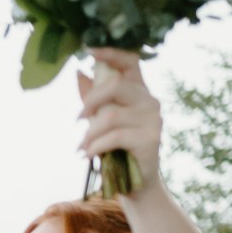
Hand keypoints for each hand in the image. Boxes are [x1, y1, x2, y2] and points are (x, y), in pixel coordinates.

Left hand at [77, 48, 162, 191]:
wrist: (136, 183)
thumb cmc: (117, 148)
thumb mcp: (101, 120)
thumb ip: (93, 98)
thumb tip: (79, 73)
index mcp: (138, 91)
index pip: (130, 62)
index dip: (112, 53)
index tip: (90, 50)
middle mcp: (150, 100)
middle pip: (116, 85)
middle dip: (90, 101)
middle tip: (78, 118)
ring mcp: (153, 119)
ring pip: (110, 115)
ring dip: (89, 133)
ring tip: (82, 147)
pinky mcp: (151, 139)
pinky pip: (115, 136)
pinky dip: (96, 146)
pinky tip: (88, 155)